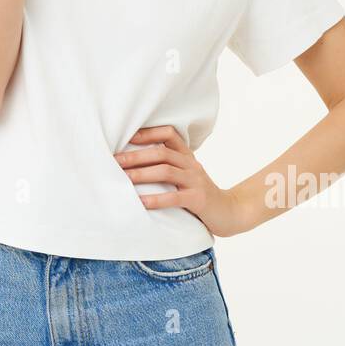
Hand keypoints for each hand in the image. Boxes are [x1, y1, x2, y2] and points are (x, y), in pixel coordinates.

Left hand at [113, 125, 252, 237]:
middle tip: (114, 161)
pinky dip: (156, 199)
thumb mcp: (186, 175)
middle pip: (161, 153)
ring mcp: (196, 181)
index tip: (126, 136)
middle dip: (136, 156)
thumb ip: (168, 166)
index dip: (148, 133)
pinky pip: (175, 198)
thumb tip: (132, 163)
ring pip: (166, 171)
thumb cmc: (199, 193)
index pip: (169, 134)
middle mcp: (191, 165)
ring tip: (123, 178)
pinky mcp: (199, 200)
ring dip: (142, 174)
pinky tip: (141, 202)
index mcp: (187, 156)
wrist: (230, 212)